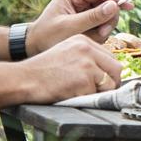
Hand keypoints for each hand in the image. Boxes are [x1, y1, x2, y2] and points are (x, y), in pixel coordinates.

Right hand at [9, 34, 123, 106]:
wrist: (24, 79)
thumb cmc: (41, 70)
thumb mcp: (65, 53)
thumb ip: (85, 57)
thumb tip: (106, 72)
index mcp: (83, 41)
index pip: (109, 57)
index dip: (108, 72)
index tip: (104, 81)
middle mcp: (87, 49)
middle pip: (116, 69)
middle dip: (111, 83)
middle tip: (102, 92)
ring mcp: (87, 64)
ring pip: (109, 84)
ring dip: (98, 93)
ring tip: (80, 92)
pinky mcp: (84, 80)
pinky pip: (95, 95)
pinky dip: (86, 99)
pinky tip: (71, 95)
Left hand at [31, 0, 129, 49]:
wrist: (36, 46)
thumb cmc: (47, 36)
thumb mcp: (70, 28)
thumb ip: (92, 17)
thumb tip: (114, 6)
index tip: (130, 6)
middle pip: (106, 3)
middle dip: (106, 19)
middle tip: (101, 33)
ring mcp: (84, 6)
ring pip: (106, 14)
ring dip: (102, 28)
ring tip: (91, 37)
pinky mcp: (87, 16)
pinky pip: (101, 22)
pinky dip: (98, 32)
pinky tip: (89, 38)